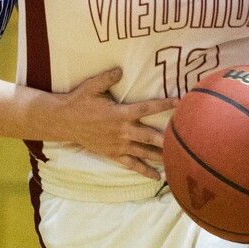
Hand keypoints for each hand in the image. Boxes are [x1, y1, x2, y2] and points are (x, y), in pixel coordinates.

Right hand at [62, 68, 177, 179]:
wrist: (64, 121)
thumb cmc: (79, 102)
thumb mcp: (91, 86)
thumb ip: (107, 78)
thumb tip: (121, 70)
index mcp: (119, 113)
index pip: (146, 108)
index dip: (163, 105)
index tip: (179, 103)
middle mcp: (121, 131)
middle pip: (149, 136)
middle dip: (167, 139)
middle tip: (184, 141)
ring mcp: (117, 144)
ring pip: (143, 152)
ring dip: (160, 156)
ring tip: (177, 159)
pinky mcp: (112, 154)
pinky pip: (131, 164)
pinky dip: (144, 170)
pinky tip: (157, 177)